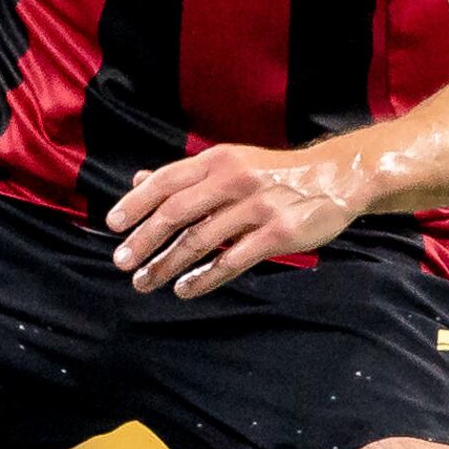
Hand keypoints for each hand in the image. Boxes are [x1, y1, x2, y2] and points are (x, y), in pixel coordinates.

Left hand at [108, 144, 373, 297]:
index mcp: (219, 160)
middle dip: (145, 240)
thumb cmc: (274, 173)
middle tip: (121, 262)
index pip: (167, 181)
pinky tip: (185, 289)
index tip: (112, 225)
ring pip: (200, 241)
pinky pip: (232, 261)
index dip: (136, 203)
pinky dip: (204, 278)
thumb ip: (187, 175)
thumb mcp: (231, 163)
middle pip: (177, 212)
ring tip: (146, 282)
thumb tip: (139, 180)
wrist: (336, 177)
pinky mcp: (277, 234)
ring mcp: (256, 208)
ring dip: (167, 264)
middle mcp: (234, 180)